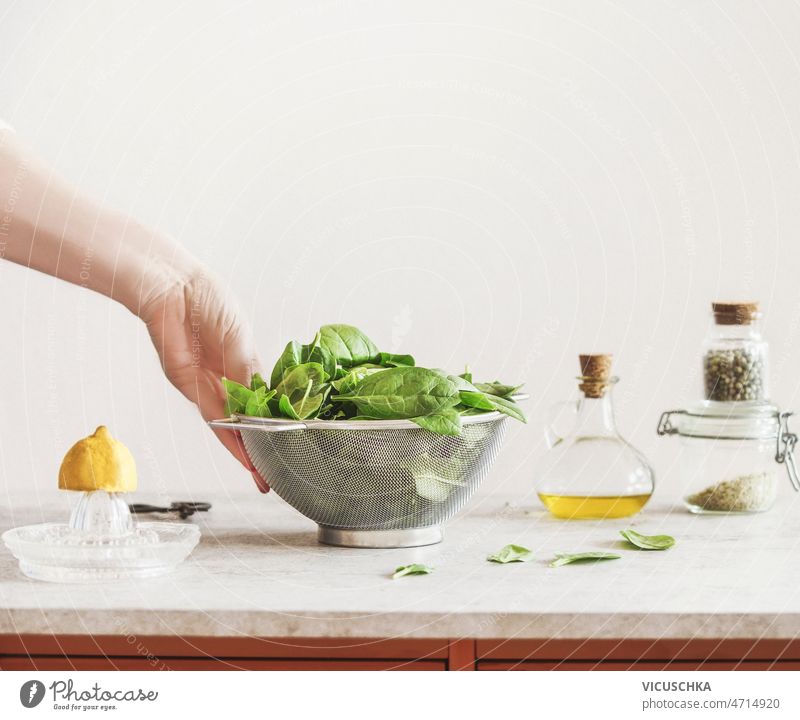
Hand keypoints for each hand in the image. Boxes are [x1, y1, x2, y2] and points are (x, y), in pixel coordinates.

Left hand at [139, 265, 268, 491]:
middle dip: (263, 449)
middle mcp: (230, 379)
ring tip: (263, 475)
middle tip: (277, 475)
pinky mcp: (189, 387)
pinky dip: (230, 439)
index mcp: (248, 365)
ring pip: (234, 426)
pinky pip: (214, 419)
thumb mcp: (240, 337)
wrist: (171, 289)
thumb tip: (263, 403)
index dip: (278, 425)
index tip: (294, 445)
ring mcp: (210, 385)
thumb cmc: (208, 300)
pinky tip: (244, 456)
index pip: (268, 402)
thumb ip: (249, 372)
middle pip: (249, 421)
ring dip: (248, 452)